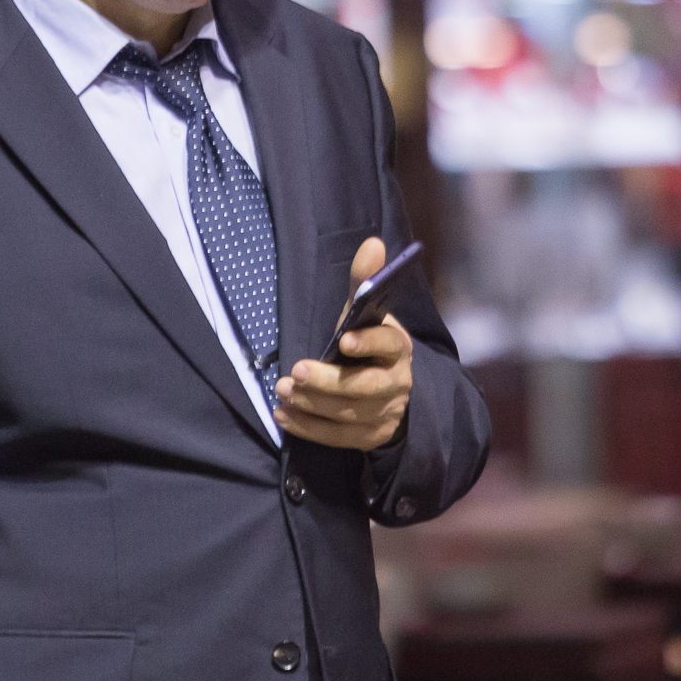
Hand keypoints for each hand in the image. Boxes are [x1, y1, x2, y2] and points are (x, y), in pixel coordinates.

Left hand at [274, 236, 412, 451]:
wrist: (390, 392)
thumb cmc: (369, 345)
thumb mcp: (367, 313)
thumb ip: (365, 281)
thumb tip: (372, 243)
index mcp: (398, 349)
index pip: (390, 346)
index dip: (369, 344)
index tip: (343, 340)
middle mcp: (396, 384)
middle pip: (365, 388)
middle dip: (328, 381)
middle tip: (295, 371)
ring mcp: (384, 414)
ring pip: (348, 414)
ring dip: (312, 403)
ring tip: (282, 390)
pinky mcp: (368, 437)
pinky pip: (337, 437)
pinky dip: (308, 427)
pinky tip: (283, 415)